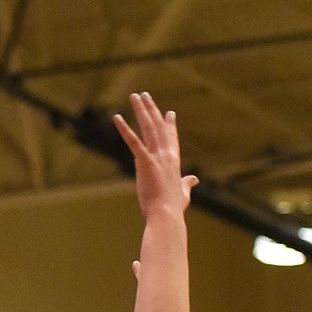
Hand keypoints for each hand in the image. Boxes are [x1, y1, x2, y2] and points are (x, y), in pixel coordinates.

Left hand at [113, 92, 197, 219]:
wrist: (167, 216)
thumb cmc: (173, 209)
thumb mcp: (184, 194)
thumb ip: (187, 184)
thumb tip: (194, 179)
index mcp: (174, 162)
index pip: (172, 138)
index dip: (169, 125)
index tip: (168, 113)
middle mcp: (167, 155)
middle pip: (158, 126)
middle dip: (151, 109)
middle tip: (144, 95)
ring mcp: (157, 158)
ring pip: (148, 127)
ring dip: (141, 110)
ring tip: (135, 96)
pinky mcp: (145, 163)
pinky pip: (133, 142)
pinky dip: (124, 129)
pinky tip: (116, 118)